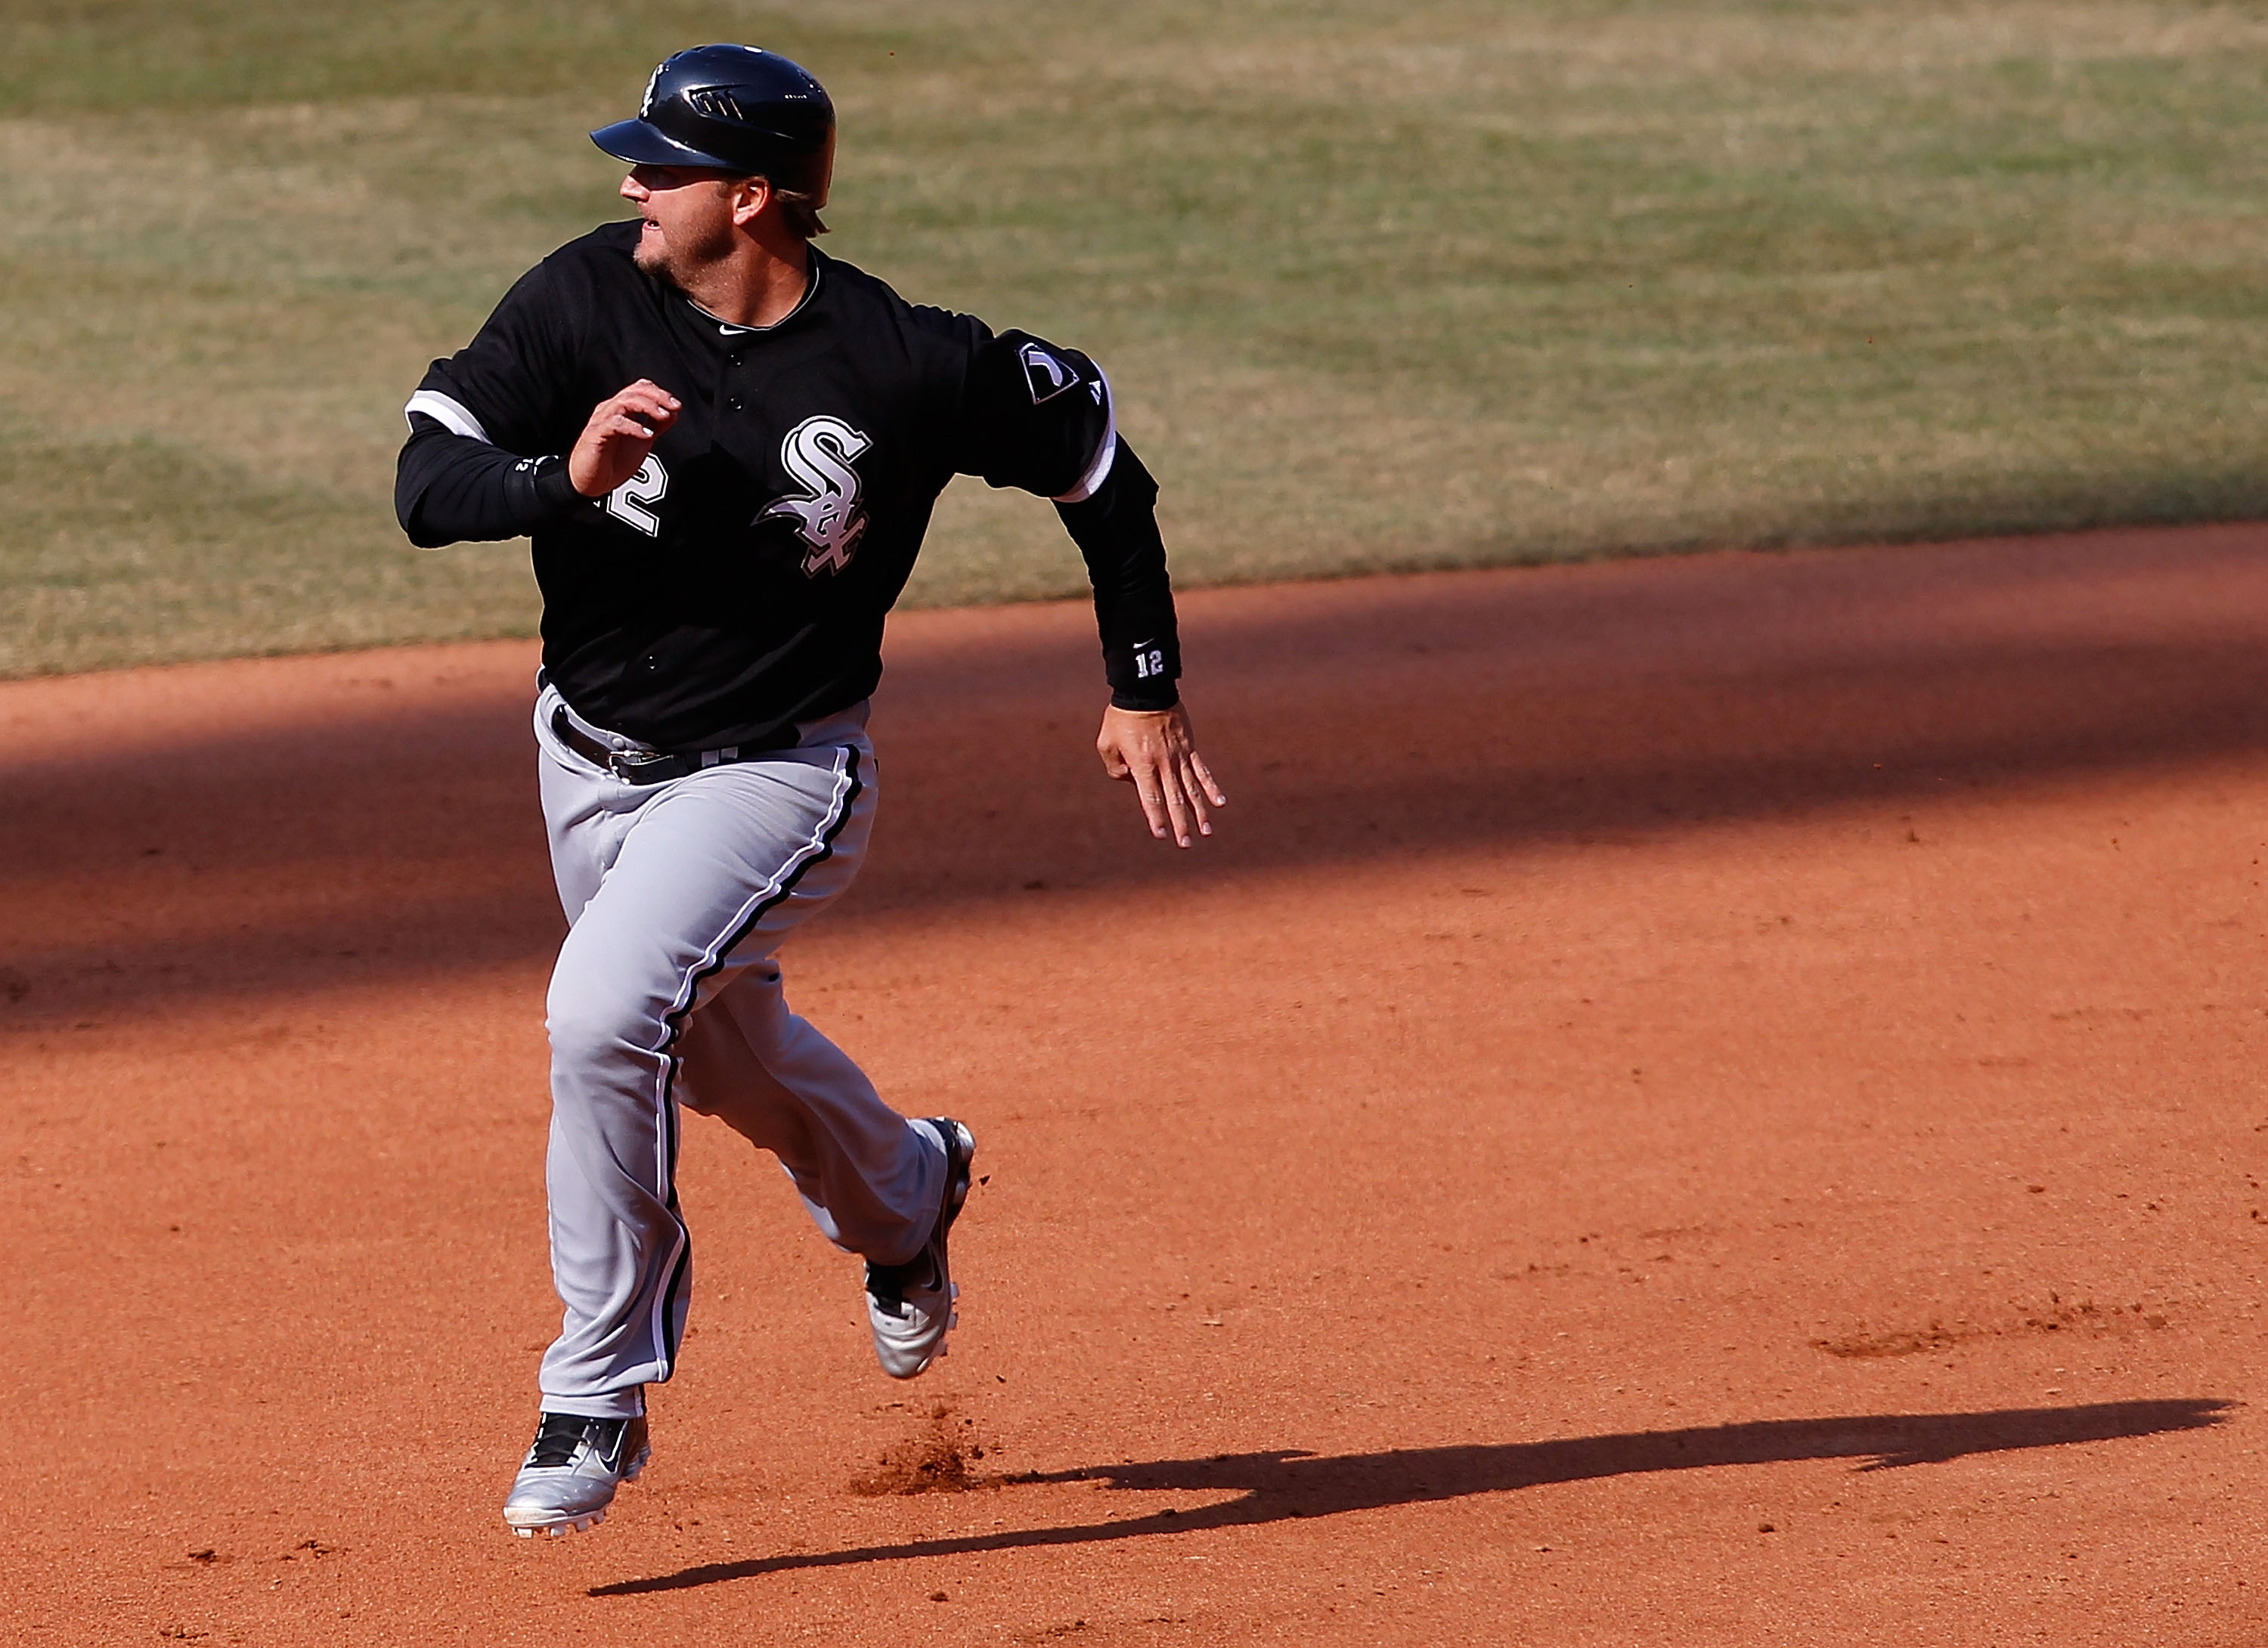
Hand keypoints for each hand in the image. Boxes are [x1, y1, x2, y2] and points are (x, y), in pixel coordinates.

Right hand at [568, 379, 681, 496]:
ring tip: (662, 416)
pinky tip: (647, 434)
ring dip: (647, 406)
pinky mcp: (596, 434)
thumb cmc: (612, 461)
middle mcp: (609, 410)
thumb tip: (673, 413)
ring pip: (623, 402)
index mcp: (620, 409)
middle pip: (633, 391)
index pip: (639, 389)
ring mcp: (601, 421)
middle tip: (673, 406)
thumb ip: (655, 426)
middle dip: (657, 396)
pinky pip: (615, 423)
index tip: (676, 404)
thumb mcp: (641, 441)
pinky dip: (633, 426)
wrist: (591, 483)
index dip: (659, 393)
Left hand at [1096, 701, 1225, 847]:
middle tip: (1185, 844)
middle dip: (1179, 824)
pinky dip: (1211, 787)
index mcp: (1141, 765)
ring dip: (1199, 812)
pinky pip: (1202, 771)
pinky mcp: (1189, 747)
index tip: (1160, 835)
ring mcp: (1179, 756)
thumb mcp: (1107, 743)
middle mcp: (1163, 764)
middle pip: (1173, 799)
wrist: (1145, 690)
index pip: (1150, 798)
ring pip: (1191, 789)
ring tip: (1205, 832)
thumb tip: (1130, 782)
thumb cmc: (1121, 718)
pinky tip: (1220, 803)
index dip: (1155, 818)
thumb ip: (1115, 768)